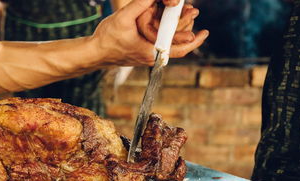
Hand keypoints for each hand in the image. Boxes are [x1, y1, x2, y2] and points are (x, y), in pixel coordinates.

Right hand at [92, 0, 207, 65]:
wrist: (95, 52)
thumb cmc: (107, 39)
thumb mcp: (124, 18)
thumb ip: (141, 4)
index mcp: (151, 52)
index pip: (179, 49)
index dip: (194, 40)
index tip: (204, 32)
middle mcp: (152, 56)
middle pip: (176, 44)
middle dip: (187, 27)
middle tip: (194, 12)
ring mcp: (148, 55)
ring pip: (168, 43)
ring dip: (176, 28)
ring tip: (184, 14)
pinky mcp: (143, 52)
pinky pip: (159, 43)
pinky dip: (165, 32)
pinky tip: (166, 22)